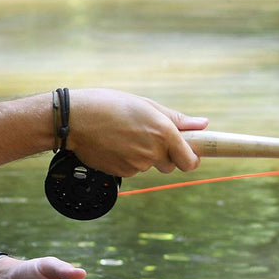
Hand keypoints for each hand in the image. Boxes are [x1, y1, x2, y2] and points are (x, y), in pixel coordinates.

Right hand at [64, 89, 206, 177]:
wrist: (75, 120)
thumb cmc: (109, 105)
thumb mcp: (146, 105)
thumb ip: (176, 118)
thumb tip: (203, 124)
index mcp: (164, 132)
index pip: (190, 161)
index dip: (192, 159)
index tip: (190, 154)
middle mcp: (152, 152)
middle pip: (170, 166)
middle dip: (165, 155)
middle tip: (149, 137)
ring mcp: (136, 165)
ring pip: (149, 166)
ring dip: (143, 155)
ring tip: (126, 135)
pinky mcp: (121, 173)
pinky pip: (132, 169)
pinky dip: (128, 159)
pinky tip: (115, 144)